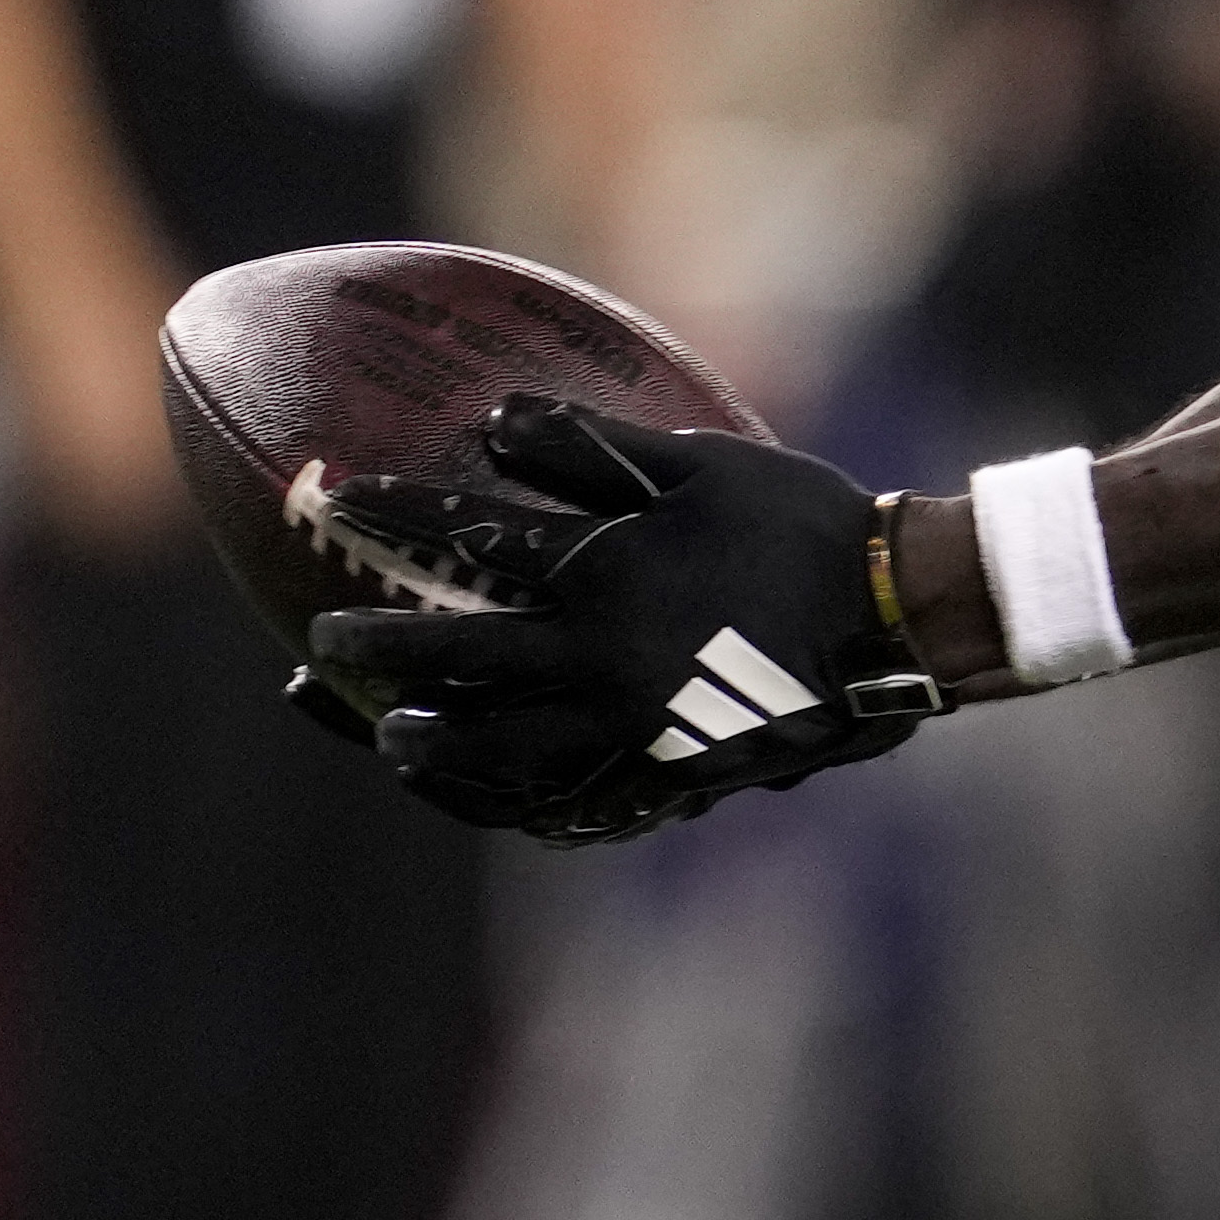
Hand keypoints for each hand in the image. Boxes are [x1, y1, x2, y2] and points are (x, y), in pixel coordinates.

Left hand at [304, 394, 934, 843]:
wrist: (897, 622)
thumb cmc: (803, 526)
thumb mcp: (703, 464)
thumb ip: (592, 447)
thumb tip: (491, 421)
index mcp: (603, 572)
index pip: (469, 537)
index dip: (392, 512)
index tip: (332, 498)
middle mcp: (599, 658)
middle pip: (458, 657)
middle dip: (378, 643)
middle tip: (322, 639)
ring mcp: (631, 726)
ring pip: (502, 748)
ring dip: (435, 739)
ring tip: (392, 733)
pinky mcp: (670, 772)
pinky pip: (573, 798)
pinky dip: (519, 797)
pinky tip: (493, 791)